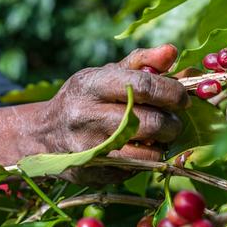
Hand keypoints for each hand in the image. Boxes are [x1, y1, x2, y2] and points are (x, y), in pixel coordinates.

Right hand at [40, 44, 188, 184]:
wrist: (44, 134)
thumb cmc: (85, 98)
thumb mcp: (106, 74)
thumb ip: (142, 62)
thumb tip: (172, 52)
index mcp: (91, 85)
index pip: (142, 87)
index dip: (171, 93)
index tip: (183, 99)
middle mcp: (86, 116)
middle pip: (149, 123)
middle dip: (172, 124)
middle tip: (174, 121)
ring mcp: (88, 149)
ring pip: (146, 153)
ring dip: (162, 145)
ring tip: (159, 136)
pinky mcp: (92, 174)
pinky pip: (134, 171)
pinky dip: (145, 161)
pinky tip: (139, 149)